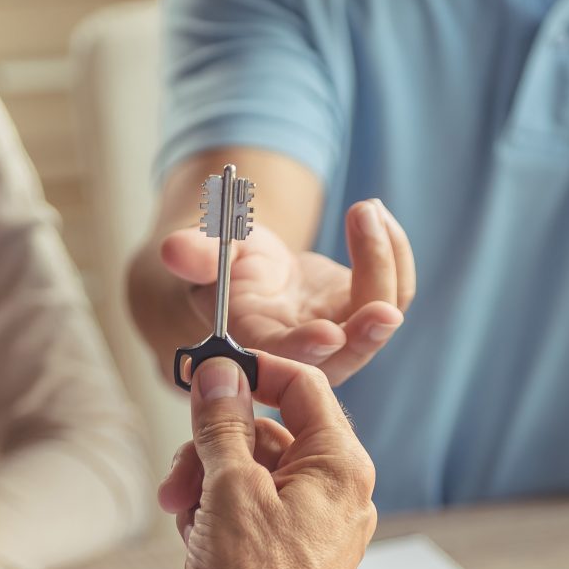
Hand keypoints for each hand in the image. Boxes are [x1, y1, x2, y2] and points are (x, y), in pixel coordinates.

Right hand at [157, 354, 376, 568]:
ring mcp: (317, 526)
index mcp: (339, 465)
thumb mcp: (229, 488)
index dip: (253, 372)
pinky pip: (251, 512)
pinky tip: (198, 544)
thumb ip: (223, 424)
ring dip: (207, 487)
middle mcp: (337, 491)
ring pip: (252, 475)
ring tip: (184, 521)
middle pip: (268, 435)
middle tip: (178, 478)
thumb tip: (219, 374)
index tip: (209, 373)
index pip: (302, 386)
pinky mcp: (294, 555)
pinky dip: (218, 518)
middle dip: (212, 449)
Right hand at [160, 198, 414, 385]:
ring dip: (382, 261)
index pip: (286, 358)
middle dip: (369, 331)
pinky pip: (395, 288)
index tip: (329, 334)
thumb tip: (174, 249)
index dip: (306, 349)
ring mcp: (344, 335)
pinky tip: (375, 214)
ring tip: (365, 210)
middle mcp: (309, 352)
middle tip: (384, 309)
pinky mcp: (365, 310)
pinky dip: (392, 249)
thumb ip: (194, 256)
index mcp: (263, 346)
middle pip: (352, 350)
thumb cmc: (223, 271)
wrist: (252, 278)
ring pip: (381, 313)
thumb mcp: (204, 258)